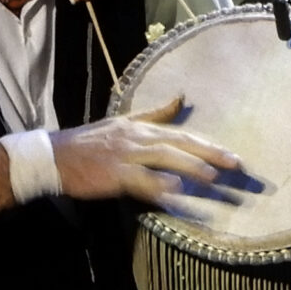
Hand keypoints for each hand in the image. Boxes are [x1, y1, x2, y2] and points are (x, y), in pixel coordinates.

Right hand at [50, 96, 242, 212]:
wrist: (55, 156)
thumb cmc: (90, 142)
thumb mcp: (124, 122)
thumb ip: (155, 113)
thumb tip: (181, 98)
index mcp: (142, 128)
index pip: (183, 135)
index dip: (209, 145)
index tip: (233, 156)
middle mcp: (137, 138)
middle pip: (179, 144)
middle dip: (209, 155)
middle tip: (235, 165)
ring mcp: (125, 155)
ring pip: (163, 158)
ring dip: (189, 167)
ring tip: (212, 177)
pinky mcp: (113, 174)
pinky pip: (139, 179)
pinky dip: (158, 184)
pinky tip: (175, 191)